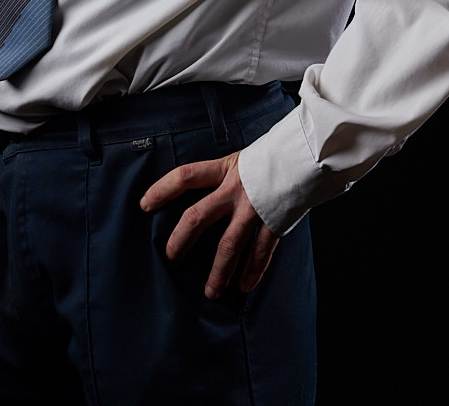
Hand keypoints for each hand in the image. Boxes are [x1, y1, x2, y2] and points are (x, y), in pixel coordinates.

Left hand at [139, 151, 279, 299]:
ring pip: (229, 245)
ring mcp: (253, 207)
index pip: (185, 176)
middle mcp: (235, 189)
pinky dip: (252, 272)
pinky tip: (244, 286)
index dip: (162, 189)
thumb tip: (200, 197)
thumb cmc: (269, 160)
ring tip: (211, 292)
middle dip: (180, 241)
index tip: (144, 205)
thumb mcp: (239, 161)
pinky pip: (260, 252)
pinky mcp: (274, 221)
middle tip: (170, 259)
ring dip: (218, 272)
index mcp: (224, 170)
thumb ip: (221, 179)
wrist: (304, 156)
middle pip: (197, 217)